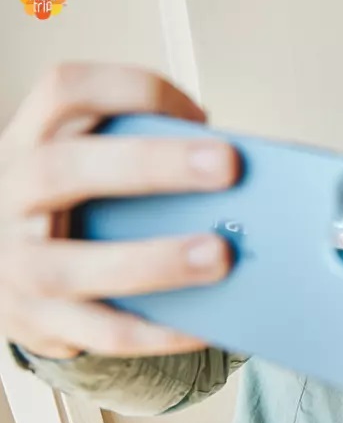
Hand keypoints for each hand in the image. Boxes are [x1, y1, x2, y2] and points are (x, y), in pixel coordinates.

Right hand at [0, 63, 238, 358]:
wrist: (10, 274)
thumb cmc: (79, 208)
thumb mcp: (93, 170)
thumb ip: (147, 161)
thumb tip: (240, 183)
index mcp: (30, 140)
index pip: (63, 89)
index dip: (130, 89)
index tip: (197, 112)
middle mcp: (9, 193)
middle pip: (64, 168)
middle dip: (151, 164)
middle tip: (228, 165)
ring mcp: (12, 263)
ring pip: (69, 266)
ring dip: (152, 260)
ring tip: (220, 256)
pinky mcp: (32, 322)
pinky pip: (98, 332)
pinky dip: (155, 332)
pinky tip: (204, 326)